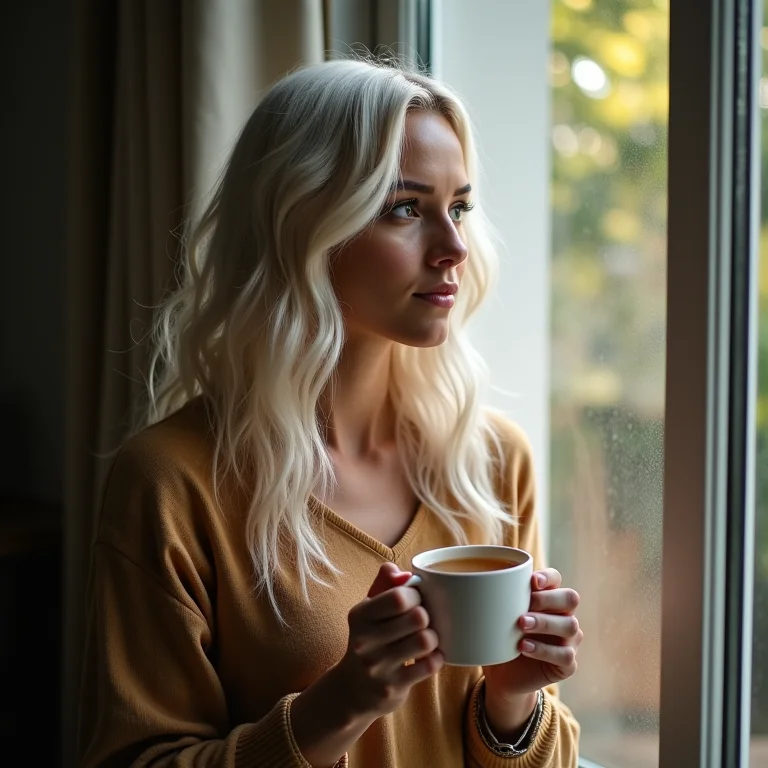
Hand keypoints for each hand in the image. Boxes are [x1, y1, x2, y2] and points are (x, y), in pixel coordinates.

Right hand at [291, 563, 443, 765]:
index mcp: (360, 615)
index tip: (415, 601)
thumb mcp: (369, 609)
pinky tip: (428, 657)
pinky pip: (429, 666)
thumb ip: (385, 583)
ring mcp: (377, 667)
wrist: (351, 690)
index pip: (400, 596)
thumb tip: (406, 574)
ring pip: (425, 641)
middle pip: (417, 617)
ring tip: (426, 639)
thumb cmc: (368, 639)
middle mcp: (364, 640)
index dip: (416, 595)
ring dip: (432, 638)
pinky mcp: (392, 688)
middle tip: (422, 621)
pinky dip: (436, 659)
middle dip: (427, 616)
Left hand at [481, 568, 581, 735]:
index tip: (531, 581)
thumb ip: (488, 598)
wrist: (502, 676)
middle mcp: (563, 616)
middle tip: (526, 604)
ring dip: (545, 623)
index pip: (556, 578)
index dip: (548, 577)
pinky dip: (544, 650)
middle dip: (549, 599)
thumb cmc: (499, 637)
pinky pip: (566, 655)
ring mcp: (568, 641)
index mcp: (547, 599)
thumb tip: (455, 580)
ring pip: (571, 625)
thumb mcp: (494, 616)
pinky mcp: (567, 664)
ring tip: (521, 624)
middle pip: (570, 598)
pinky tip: (524, 647)